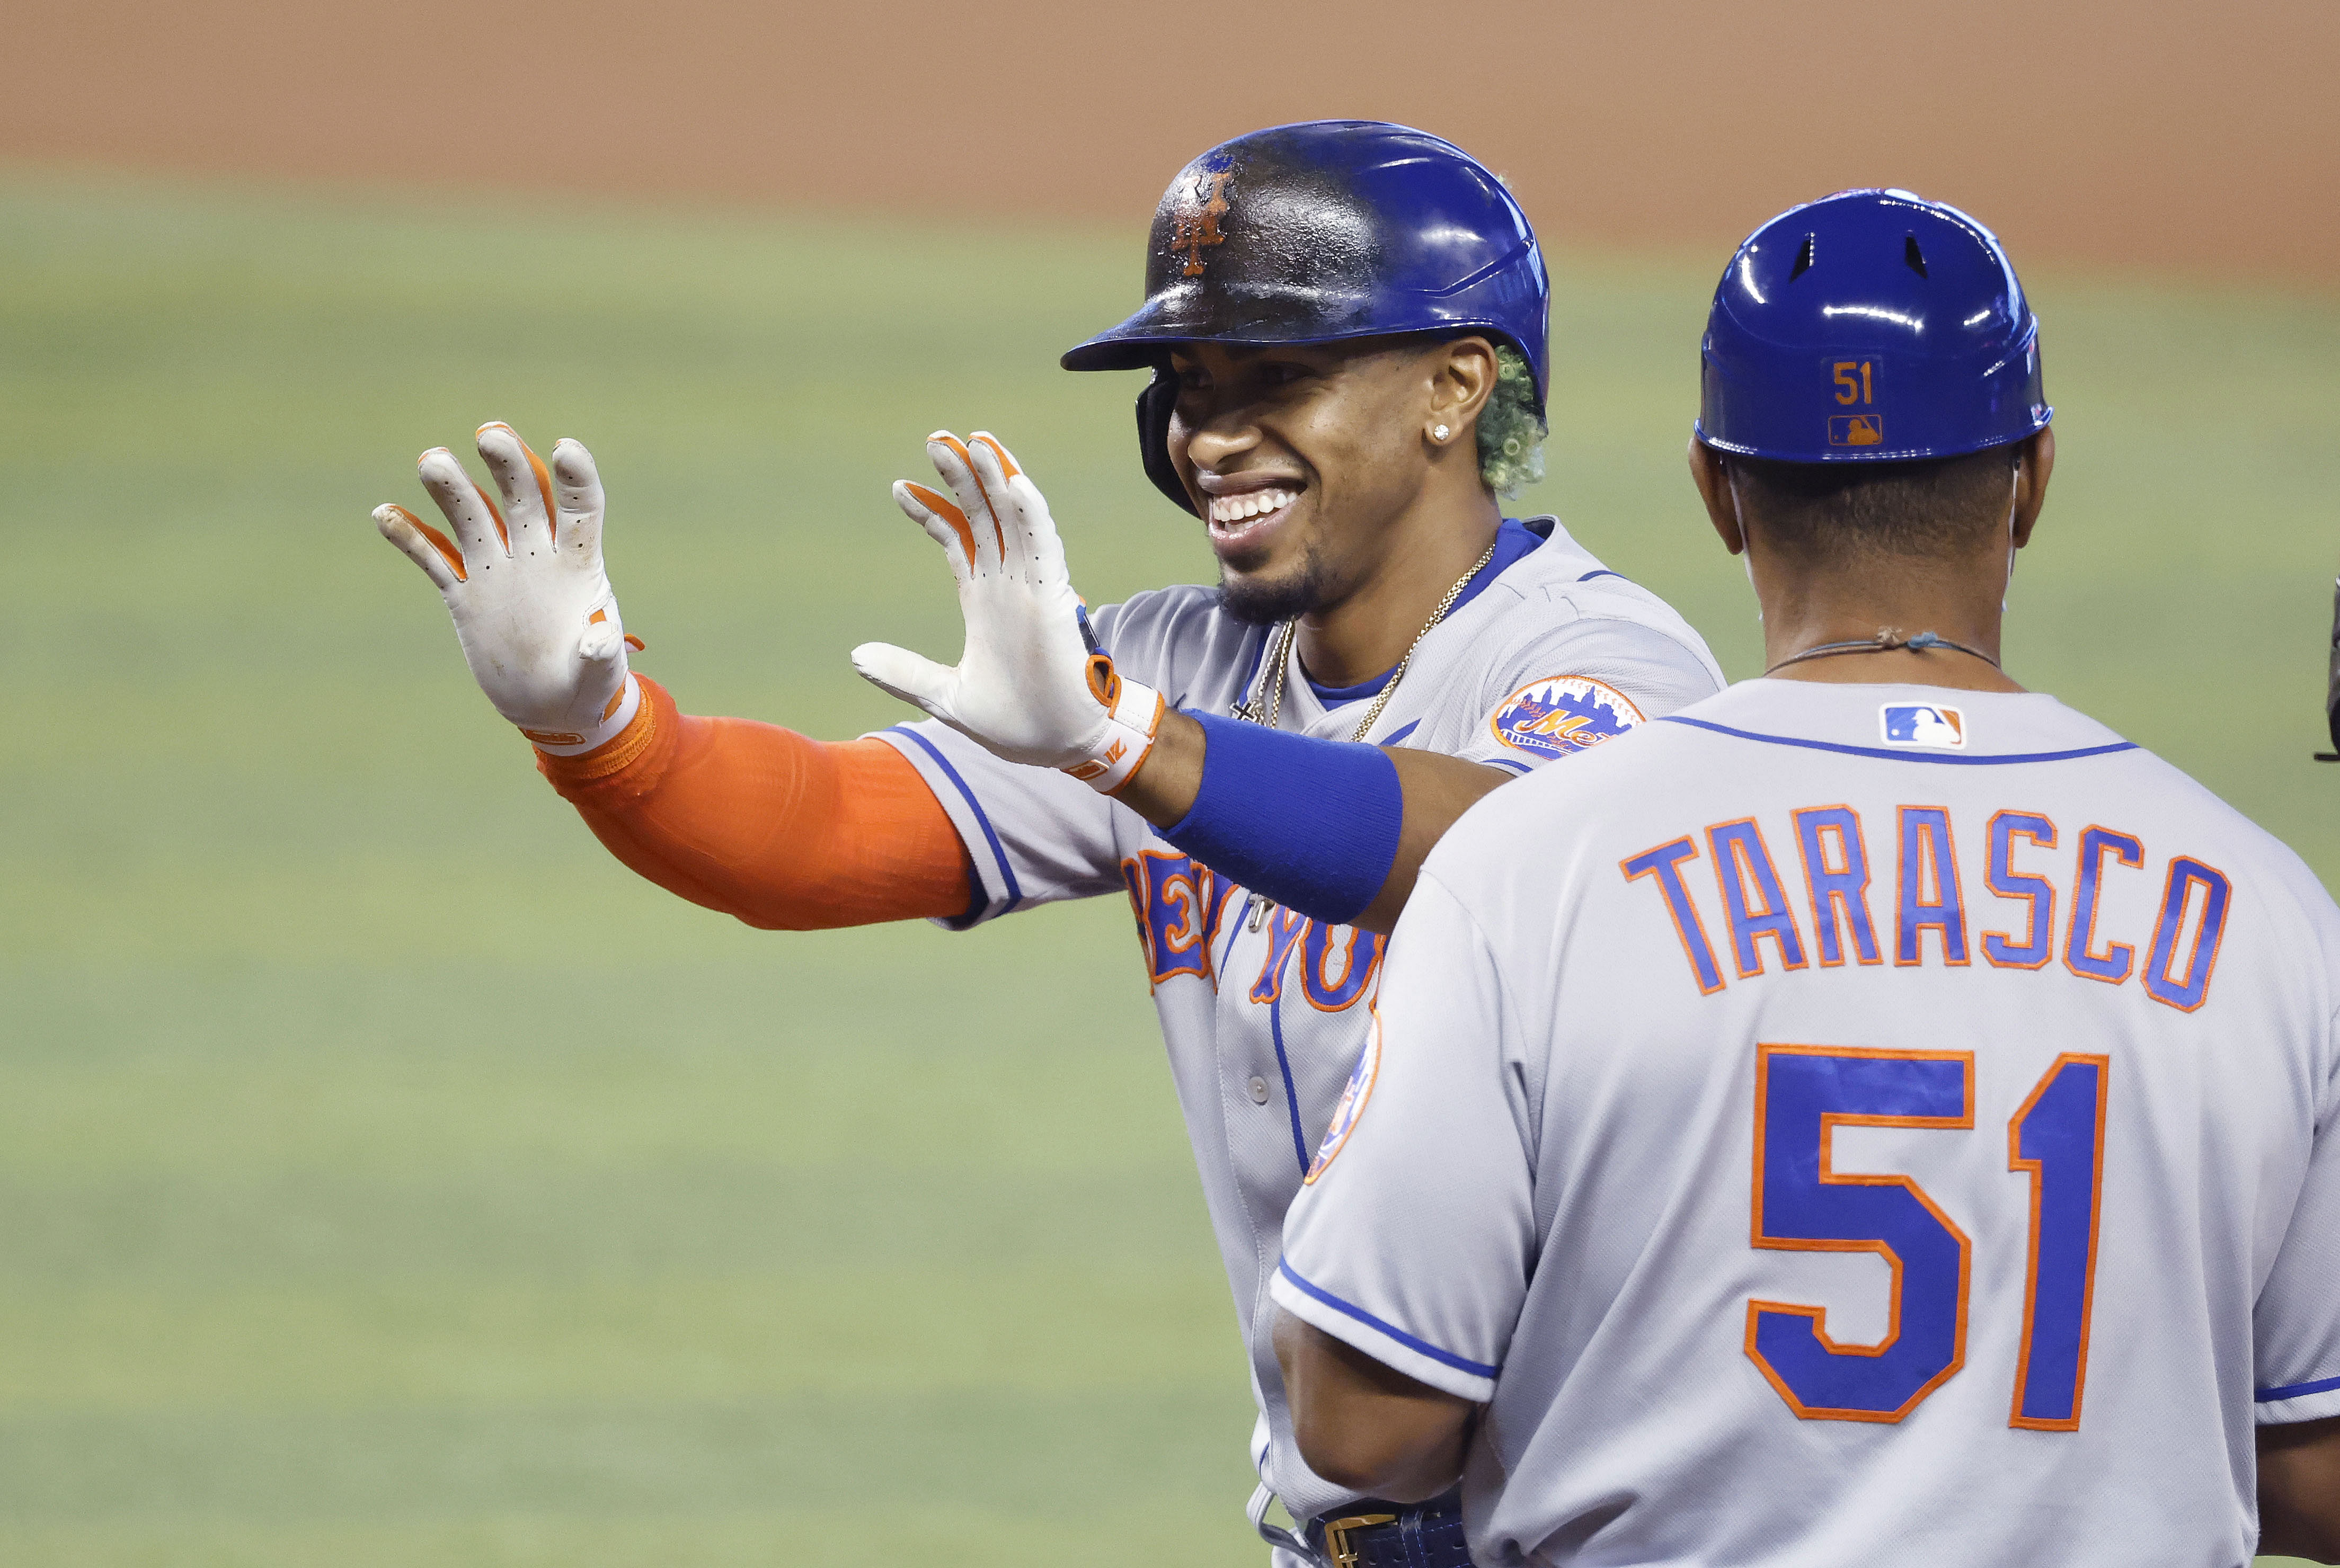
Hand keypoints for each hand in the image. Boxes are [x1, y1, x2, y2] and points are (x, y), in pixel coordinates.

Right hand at [373, 423, 639, 752]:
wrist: (551, 706)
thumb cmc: (588, 684)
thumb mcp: (599, 676)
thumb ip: (599, 656)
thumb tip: (600, 642)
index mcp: (578, 566)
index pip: (579, 509)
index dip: (574, 478)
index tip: (566, 448)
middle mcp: (535, 556)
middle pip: (523, 497)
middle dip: (508, 465)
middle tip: (491, 435)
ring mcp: (497, 571)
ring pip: (472, 518)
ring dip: (453, 489)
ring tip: (432, 458)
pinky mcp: (465, 594)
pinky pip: (433, 559)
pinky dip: (411, 538)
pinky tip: (383, 514)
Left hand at [852, 431, 1162, 793]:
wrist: (1062, 745)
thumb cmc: (1017, 723)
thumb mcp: (946, 696)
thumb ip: (905, 672)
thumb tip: (857, 656)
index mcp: (983, 601)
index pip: (957, 539)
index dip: (932, 510)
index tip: (900, 487)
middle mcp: (1008, 585)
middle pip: (983, 515)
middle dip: (960, 477)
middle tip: (935, 439)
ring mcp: (1032, 587)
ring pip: (1013, 518)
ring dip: (995, 478)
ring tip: (972, 440)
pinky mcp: (1055, 597)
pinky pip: (1044, 545)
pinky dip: (1030, 513)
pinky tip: (1014, 483)